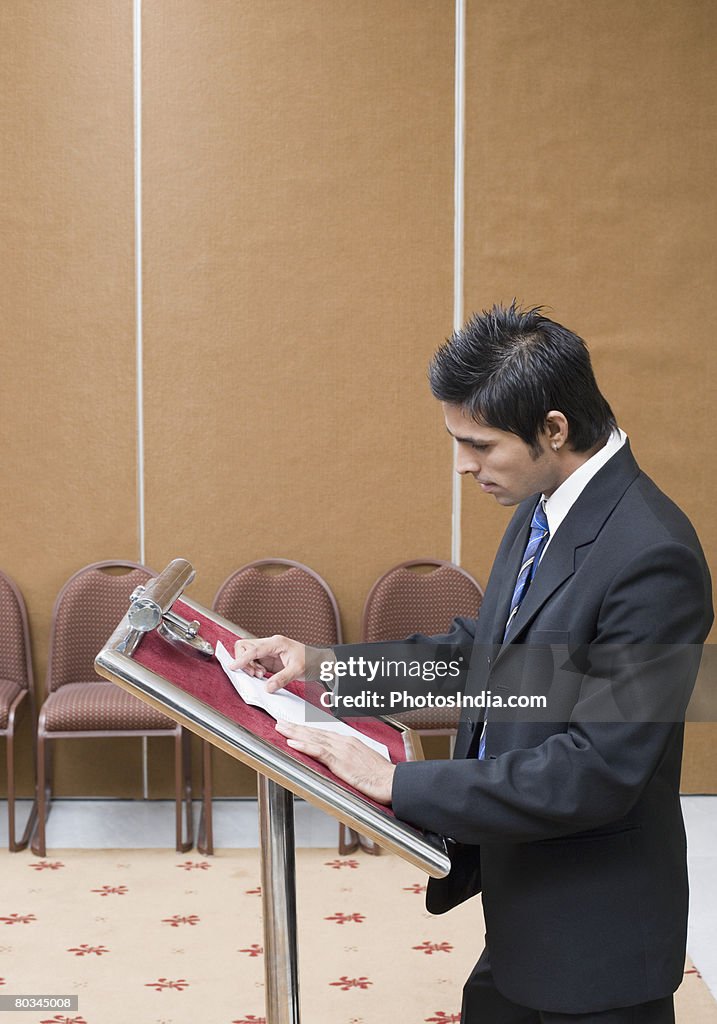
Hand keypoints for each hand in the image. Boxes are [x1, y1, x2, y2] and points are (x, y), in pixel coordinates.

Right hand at [230, 635, 305, 691]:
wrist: (318, 661)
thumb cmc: (311, 660)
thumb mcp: (298, 670)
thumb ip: (282, 679)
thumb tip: (268, 687)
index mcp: (276, 643)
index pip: (254, 649)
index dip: (242, 658)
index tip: (233, 666)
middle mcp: (270, 645)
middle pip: (245, 646)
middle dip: (244, 661)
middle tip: (255, 673)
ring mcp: (268, 651)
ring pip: (247, 654)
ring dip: (249, 666)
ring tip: (260, 675)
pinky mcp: (268, 659)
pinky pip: (253, 661)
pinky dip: (253, 669)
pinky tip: (262, 675)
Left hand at [274, 720, 395, 804]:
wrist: (392, 781)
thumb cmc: (381, 776)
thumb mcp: (363, 763)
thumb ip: (349, 759)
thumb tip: (340, 762)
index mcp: (349, 742)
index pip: (323, 734)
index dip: (307, 730)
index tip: (295, 727)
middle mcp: (344, 742)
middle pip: (315, 733)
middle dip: (296, 727)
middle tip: (280, 721)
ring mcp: (342, 750)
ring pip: (314, 738)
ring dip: (295, 733)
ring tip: (281, 728)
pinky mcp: (341, 761)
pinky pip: (319, 751)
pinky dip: (305, 746)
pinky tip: (293, 743)